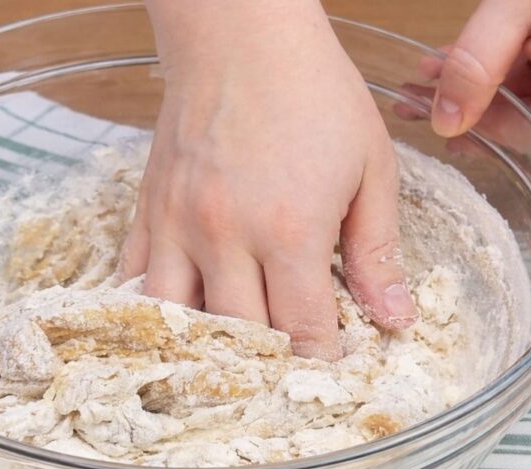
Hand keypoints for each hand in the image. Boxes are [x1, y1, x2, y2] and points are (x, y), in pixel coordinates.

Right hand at [121, 0, 416, 359]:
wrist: (239, 34)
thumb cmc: (314, 92)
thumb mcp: (370, 167)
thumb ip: (378, 251)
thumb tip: (395, 319)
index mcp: (288, 230)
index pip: (304, 331)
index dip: (322, 361)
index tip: (333, 370)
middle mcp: (225, 237)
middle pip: (241, 336)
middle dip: (270, 365)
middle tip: (287, 373)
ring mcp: (177, 225)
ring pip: (177, 321)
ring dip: (205, 349)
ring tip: (228, 362)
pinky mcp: (149, 211)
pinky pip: (136, 280)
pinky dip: (153, 310)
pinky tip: (172, 325)